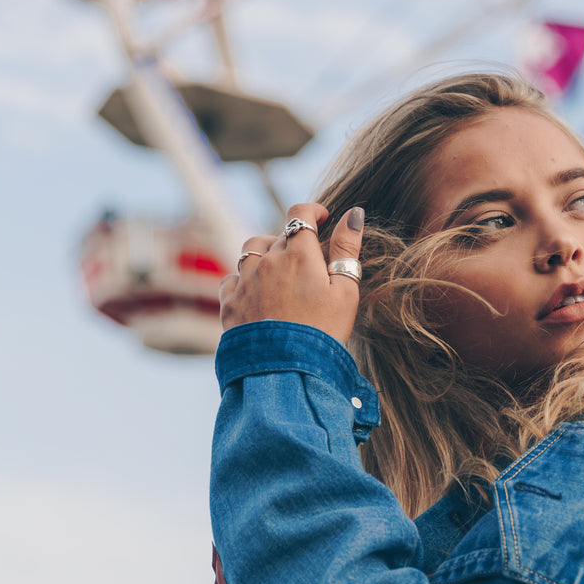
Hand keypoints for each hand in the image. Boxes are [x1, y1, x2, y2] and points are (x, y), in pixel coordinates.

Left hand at [219, 202, 363, 345]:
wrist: (285, 373)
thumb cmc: (323, 333)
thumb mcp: (346, 292)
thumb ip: (347, 249)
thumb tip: (354, 214)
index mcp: (299, 255)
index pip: (301, 214)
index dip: (313, 210)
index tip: (323, 217)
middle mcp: (267, 261)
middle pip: (279, 235)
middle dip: (294, 241)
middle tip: (309, 262)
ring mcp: (245, 281)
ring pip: (251, 251)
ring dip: (266, 254)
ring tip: (280, 273)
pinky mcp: (229, 303)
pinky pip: (232, 279)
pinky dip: (244, 280)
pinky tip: (257, 294)